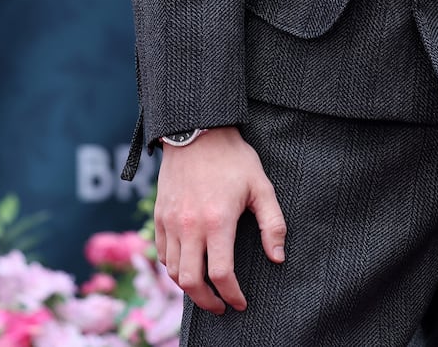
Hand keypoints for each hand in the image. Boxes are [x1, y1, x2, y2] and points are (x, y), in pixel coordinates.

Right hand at [154, 127, 286, 315]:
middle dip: (207, 302)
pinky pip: (163, 254)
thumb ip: (272, 223)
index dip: (232, 295)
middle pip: (191, 282)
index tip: (240, 302)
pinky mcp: (160, 215)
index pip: (221, 274)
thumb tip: (277, 257)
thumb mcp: (261, 186)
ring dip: (189, 288)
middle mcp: (190, 226)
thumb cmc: (233, 158)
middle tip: (221, 307)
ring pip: (174, 272)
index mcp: (217, 221)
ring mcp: (171, 222)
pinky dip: (174, 268)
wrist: (197, 130)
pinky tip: (188, 266)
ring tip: (206, 290)